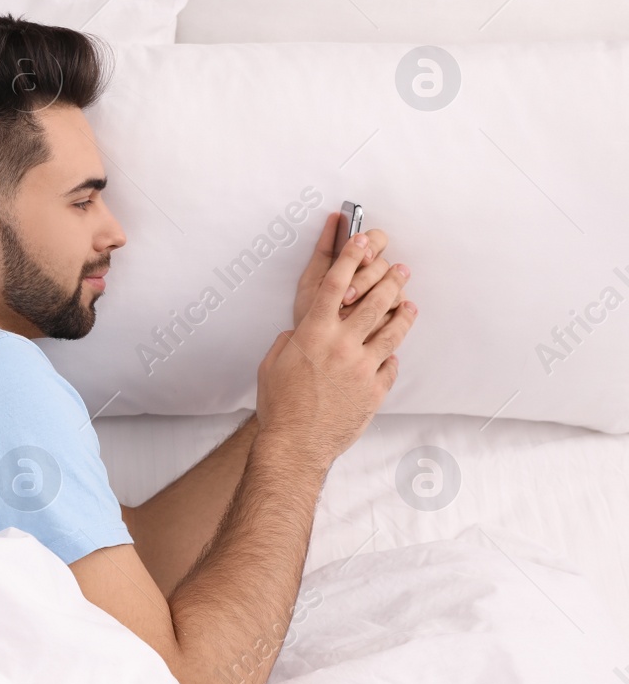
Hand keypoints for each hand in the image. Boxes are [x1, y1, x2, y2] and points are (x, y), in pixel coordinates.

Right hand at [256, 232, 417, 467]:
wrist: (296, 442)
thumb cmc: (279, 404)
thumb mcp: (272, 364)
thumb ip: (289, 341)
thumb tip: (300, 333)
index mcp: (313, 333)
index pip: (335, 285)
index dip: (349, 259)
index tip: (360, 241)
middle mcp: (342, 345)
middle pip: (374, 302)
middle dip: (389, 280)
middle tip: (400, 269)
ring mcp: (363, 367)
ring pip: (392, 330)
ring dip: (403, 312)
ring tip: (410, 303)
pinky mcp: (375, 390)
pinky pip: (390, 365)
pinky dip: (391, 356)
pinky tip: (393, 350)